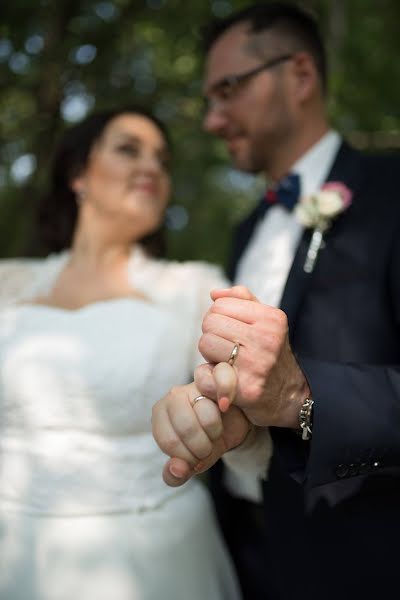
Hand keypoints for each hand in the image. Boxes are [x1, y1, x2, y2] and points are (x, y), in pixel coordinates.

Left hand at [152, 368, 251, 486]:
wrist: (233, 424)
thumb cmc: (205, 441)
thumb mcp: (190, 464)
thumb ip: (176, 474)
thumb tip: (177, 470)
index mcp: (159, 417)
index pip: (169, 441)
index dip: (188, 456)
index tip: (195, 457)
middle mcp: (172, 397)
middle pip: (186, 428)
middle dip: (203, 446)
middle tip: (208, 445)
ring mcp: (193, 385)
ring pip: (206, 416)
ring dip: (216, 432)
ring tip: (216, 429)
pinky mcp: (215, 378)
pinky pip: (221, 398)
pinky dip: (226, 411)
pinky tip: (225, 411)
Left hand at [197, 285, 309, 427]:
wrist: (290, 396)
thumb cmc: (270, 354)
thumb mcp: (266, 321)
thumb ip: (242, 300)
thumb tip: (214, 294)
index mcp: (271, 319)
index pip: (219, 305)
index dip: (219, 318)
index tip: (231, 333)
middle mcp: (267, 339)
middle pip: (209, 323)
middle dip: (213, 335)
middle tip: (228, 349)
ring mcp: (256, 365)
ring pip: (205, 344)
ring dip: (210, 355)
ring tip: (227, 362)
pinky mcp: (245, 389)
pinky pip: (204, 374)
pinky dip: (207, 378)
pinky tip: (223, 380)